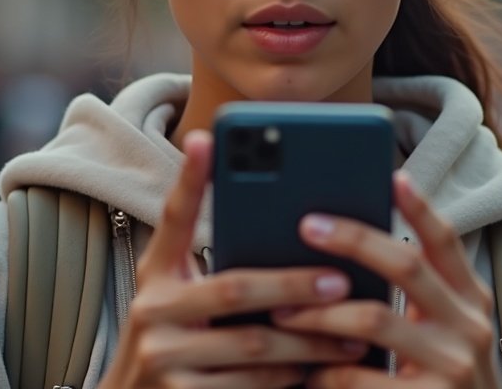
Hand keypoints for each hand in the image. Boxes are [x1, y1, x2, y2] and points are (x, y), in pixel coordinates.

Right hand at [98, 131, 367, 388]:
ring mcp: (162, 358)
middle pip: (234, 289)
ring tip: (350, 334)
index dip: (189, 178)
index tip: (208, 138)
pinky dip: (290, 377)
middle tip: (340, 280)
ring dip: (309, 340)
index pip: (173, 218)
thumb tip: (288, 233)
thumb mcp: (180, 302)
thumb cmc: (175, 345)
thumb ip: (216, 271)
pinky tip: (319, 369)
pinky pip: (251, 386)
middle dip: (293, 283)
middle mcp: (150, 311)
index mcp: (154, 276)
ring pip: (254, 346)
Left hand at [273, 173, 496, 388]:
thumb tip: (353, 251)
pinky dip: (325, 372)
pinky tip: (307, 372)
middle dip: (353, 239)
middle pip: (406, 266)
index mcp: (470, 300)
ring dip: (320, 313)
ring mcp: (452, 366)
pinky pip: (358, 377)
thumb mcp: (444, 330)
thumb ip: (418, 294)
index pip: (446, 242)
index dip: (421, 208)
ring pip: (373, 320)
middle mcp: (468, 327)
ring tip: (284, 312)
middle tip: (308, 226)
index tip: (393, 177)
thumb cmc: (441, 378)